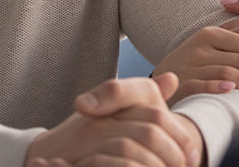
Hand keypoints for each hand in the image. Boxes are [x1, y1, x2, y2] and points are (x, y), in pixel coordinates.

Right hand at [26, 73, 201, 166]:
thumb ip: (144, 97)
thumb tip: (172, 79)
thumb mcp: (117, 112)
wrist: (46, 156)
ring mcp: (88, 140)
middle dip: (172, 153)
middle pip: (148, 131)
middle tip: (186, 166)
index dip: (178, 135)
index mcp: (112, 106)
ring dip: (156, 164)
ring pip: (131, 148)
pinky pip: (116, 163)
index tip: (192, 153)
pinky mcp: (81, 161)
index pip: (155, 115)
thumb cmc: (90, 136)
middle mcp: (99, 120)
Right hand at [153, 8, 238, 103]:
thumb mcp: (218, 43)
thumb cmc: (197, 61)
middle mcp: (199, 47)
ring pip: (227, 72)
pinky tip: (233, 91)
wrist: (163, 80)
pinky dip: (218, 87)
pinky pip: (203, 85)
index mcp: (210, 34)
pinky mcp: (182, 85)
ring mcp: (190, 66)